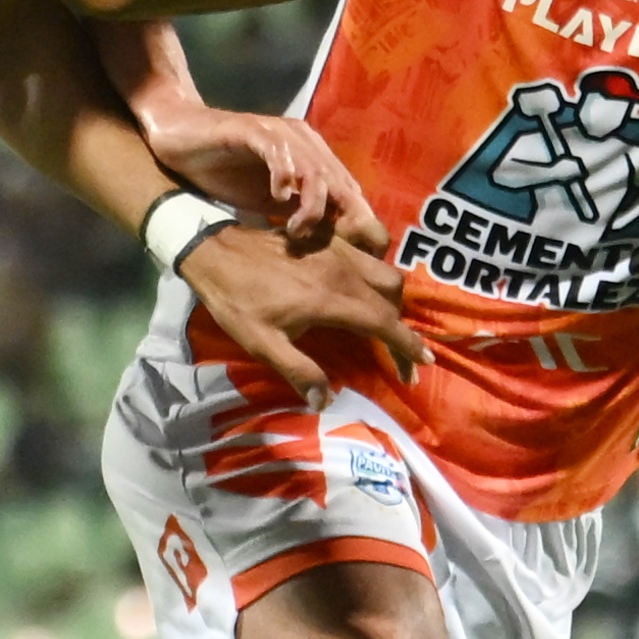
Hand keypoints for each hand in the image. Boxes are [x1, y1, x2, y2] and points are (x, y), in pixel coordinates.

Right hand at [143, 98, 384, 253]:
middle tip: (340, 251)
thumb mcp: (269, 201)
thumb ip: (298, 214)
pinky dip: (282, 175)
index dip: (361, 222)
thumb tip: (330, 250)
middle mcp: (302, 142)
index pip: (349, 192)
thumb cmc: (225, 171)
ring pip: (313, 169)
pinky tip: (277, 198)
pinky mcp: (251, 130)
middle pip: (340, 182)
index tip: (361, 257)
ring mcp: (278, 134)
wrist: (180, 136)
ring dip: (312, 204)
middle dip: (347, 218)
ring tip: (296, 231)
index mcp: (312, 159)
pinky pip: (275, 150)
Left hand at [179, 225, 423, 408]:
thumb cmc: (237, 301)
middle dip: (403, 326)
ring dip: (393, 297)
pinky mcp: (329, 237)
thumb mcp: (262, 344)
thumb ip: (297, 371)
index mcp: (333, 300)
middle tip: (401, 353)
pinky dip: (377, 269)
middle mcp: (344, 271)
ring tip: (387, 322)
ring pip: (385, 270)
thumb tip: (324, 401)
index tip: (423, 362)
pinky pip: (368, 250)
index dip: (408, 346)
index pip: (385, 324)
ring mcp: (338, 250)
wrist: (214, 251)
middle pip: (394, 296)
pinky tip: (366, 287)